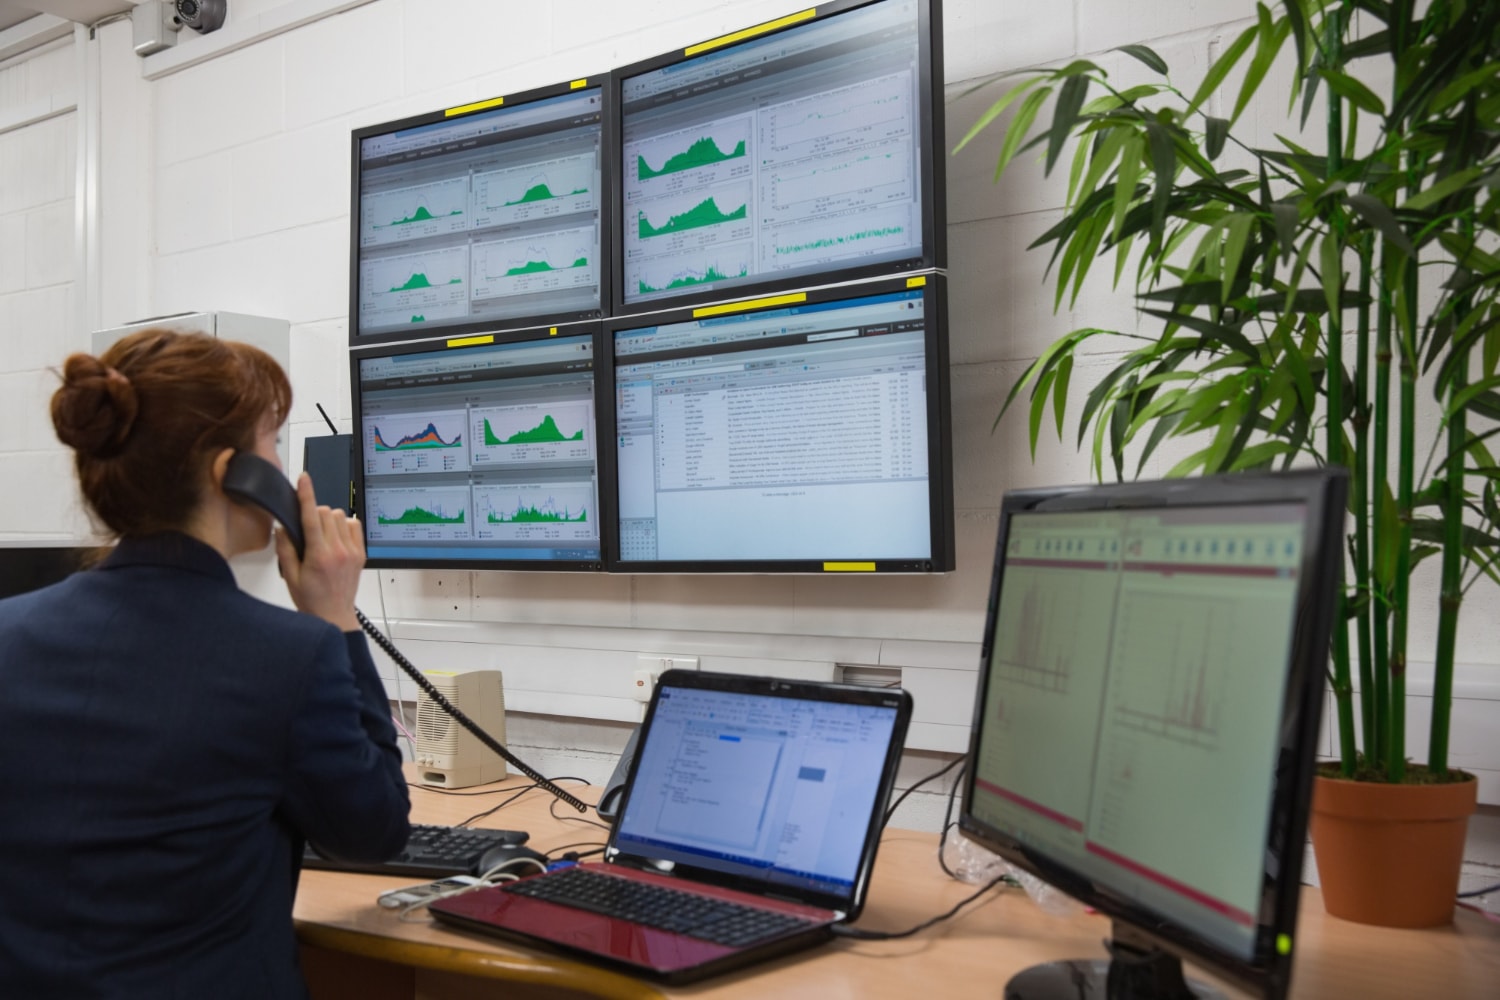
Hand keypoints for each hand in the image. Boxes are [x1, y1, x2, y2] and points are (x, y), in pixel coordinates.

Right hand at [275, 472, 364, 631]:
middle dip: (314, 513)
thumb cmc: (311, 599)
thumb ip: (285, 549)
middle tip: (307, 530)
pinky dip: (344, 525)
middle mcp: (338, 550)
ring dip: (329, 519)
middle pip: (327, 512)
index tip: (303, 479)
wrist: (333, 615)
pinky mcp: (361, 553)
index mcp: (319, 555)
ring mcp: (352, 551)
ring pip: (341, 516)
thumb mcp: (290, 575)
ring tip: (321, 536)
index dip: (306, 494)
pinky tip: (335, 537)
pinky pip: (355, 525)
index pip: (312, 516)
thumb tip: (282, 527)